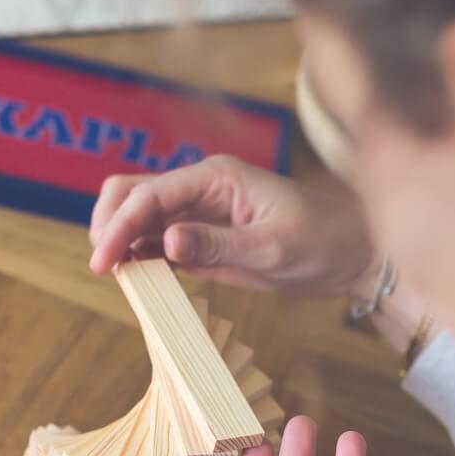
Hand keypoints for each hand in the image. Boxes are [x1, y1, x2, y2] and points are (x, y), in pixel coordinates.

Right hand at [88, 155, 372, 296]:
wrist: (351, 257)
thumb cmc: (322, 242)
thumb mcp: (272, 247)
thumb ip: (217, 245)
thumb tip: (164, 243)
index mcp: (214, 178)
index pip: (149, 194)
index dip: (119, 226)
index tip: (103, 262)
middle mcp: (199, 189)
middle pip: (131, 193)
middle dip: (109, 224)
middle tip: (105, 266)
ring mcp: (198, 214)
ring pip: (139, 217)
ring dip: (121, 242)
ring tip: (117, 275)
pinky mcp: (202, 239)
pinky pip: (157, 243)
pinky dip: (140, 257)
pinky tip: (138, 278)